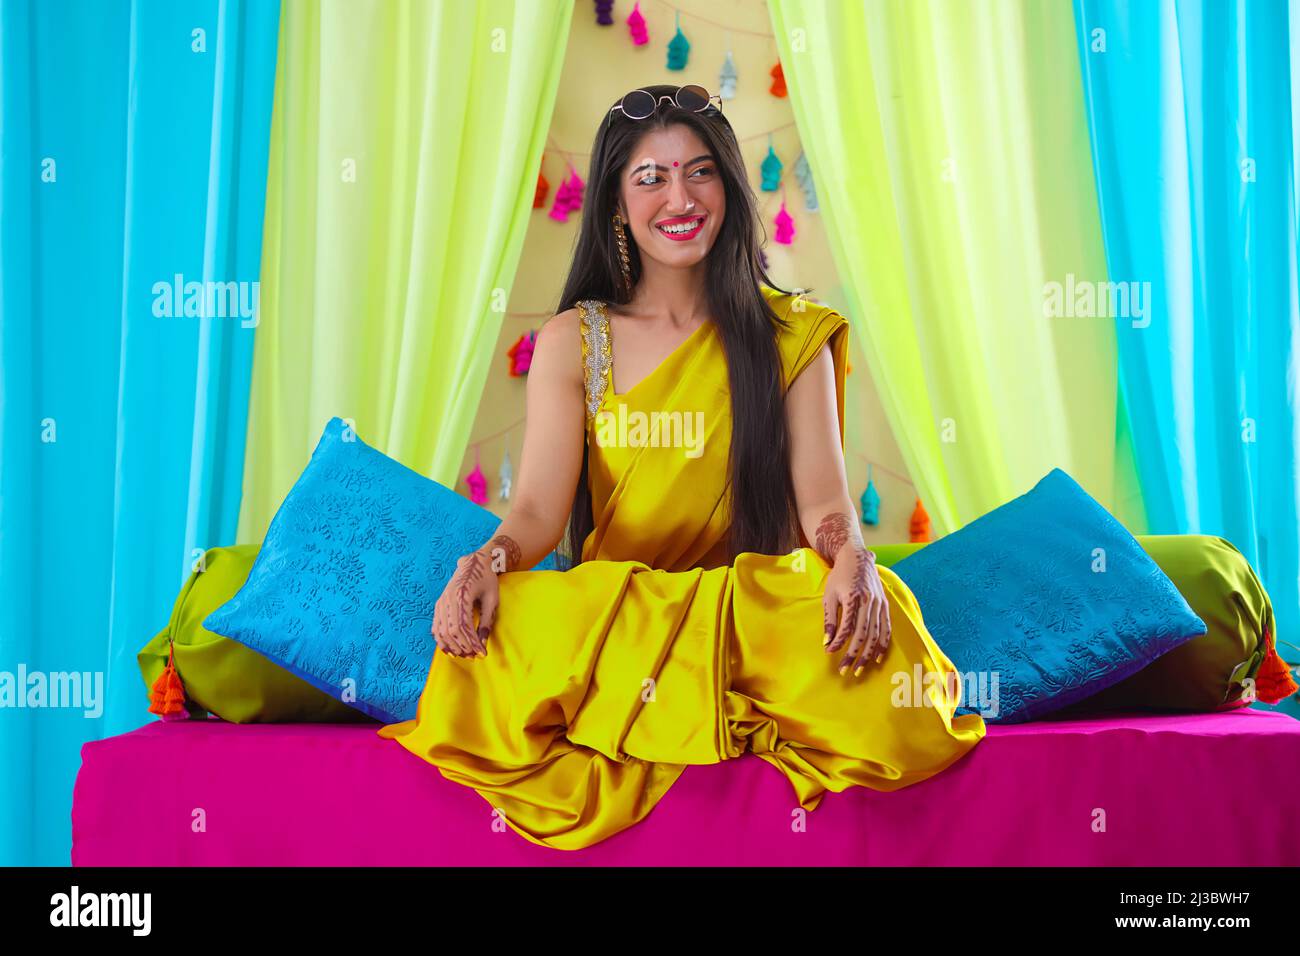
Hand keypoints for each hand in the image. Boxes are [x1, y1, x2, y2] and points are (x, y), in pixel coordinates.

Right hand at [432, 549, 498, 658]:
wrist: (474, 563)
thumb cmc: (487, 579)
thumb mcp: (492, 599)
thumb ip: (486, 621)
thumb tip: (482, 643)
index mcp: (461, 595)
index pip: (463, 626)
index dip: (472, 643)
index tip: (482, 654)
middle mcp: (447, 599)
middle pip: (450, 631)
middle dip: (463, 647)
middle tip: (474, 657)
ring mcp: (441, 602)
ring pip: (441, 631)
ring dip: (452, 646)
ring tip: (465, 655)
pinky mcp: (439, 605)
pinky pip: (436, 627)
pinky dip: (441, 640)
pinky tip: (450, 650)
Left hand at [822, 545, 890, 675]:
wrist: (857, 558)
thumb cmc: (839, 577)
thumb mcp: (829, 595)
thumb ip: (829, 619)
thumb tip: (827, 642)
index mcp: (853, 598)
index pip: (848, 627)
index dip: (839, 642)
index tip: (830, 652)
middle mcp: (869, 602)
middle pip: (863, 635)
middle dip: (854, 655)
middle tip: (845, 670)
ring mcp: (879, 604)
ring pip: (876, 635)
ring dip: (868, 655)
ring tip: (860, 669)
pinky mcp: (885, 605)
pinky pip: (886, 629)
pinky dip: (883, 645)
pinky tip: (877, 658)